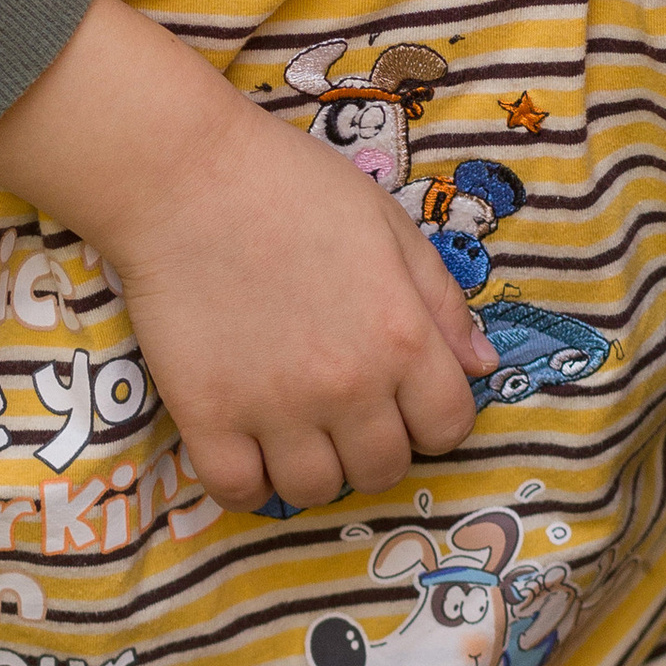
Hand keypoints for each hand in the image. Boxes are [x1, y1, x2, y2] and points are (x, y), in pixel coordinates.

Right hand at [0, 0, 492, 510]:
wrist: (183, 174)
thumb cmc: (291, 185)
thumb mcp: (389, 226)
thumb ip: (441, 300)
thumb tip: (482, 366)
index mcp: (401, 337)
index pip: (449, 428)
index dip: (432, 418)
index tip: (403, 399)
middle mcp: (348, 385)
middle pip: (384, 469)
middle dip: (375, 445)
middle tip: (344, 409)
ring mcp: (275, 408)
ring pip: (316, 491)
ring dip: (315, 467)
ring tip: (295, 429)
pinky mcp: (207, 416)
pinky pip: (239, 491)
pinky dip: (248, 481)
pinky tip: (247, 448)